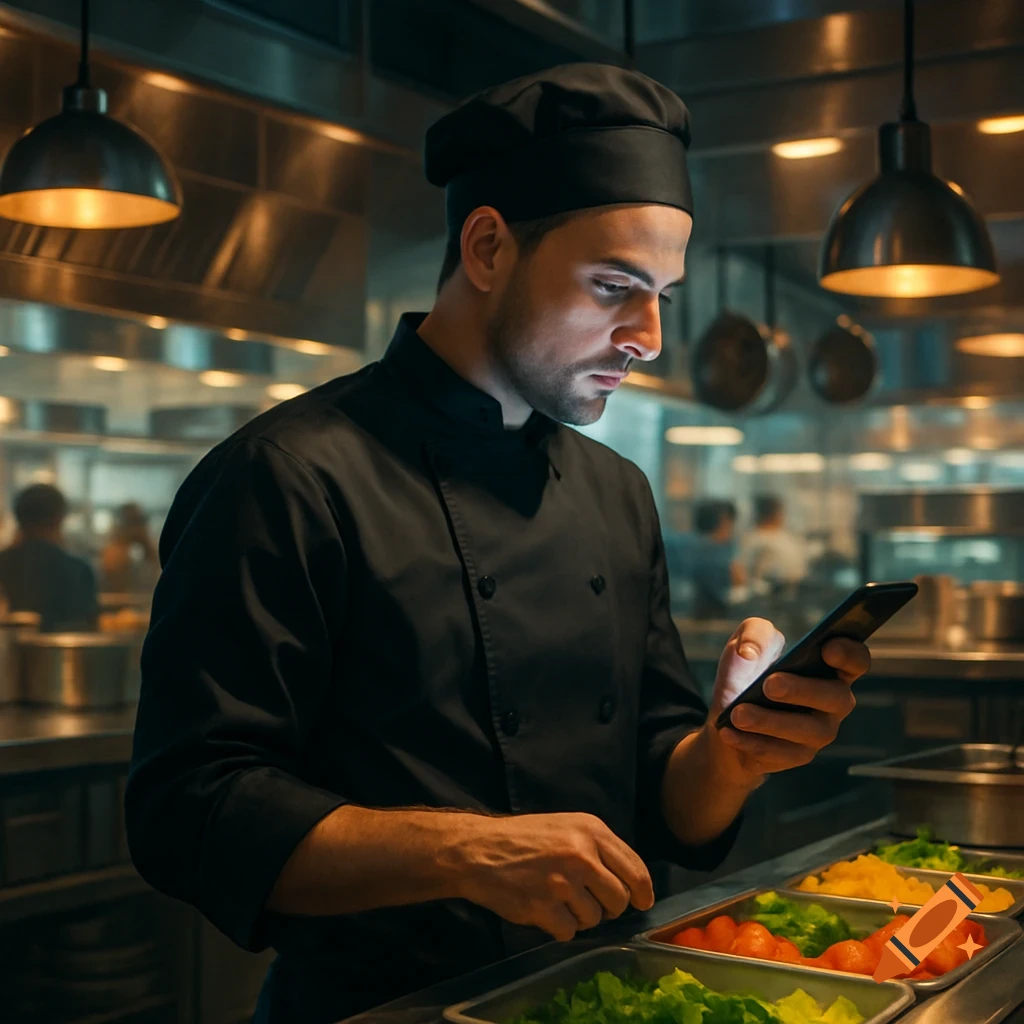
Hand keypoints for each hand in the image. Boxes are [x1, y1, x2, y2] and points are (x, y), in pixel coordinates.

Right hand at [453, 812, 653, 942]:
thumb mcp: (567, 827)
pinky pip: (570, 932)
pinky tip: (544, 910)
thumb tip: (631, 883)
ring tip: (558, 900)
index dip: (642, 892)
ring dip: (580, 917)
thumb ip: (598, 849)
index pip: (635, 869)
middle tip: (589, 901)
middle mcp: (582, 854)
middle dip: (608, 907)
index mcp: (591, 830)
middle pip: (619, 899)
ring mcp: (562, 882)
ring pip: (595, 918)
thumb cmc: (524, 838)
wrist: (478, 849)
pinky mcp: (543, 907)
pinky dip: (559, 927)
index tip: (641, 903)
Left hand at [707, 617, 869, 784]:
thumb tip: (748, 653)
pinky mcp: (799, 755)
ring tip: (738, 714)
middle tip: (768, 686)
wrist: (727, 719)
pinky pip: (781, 753)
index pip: (856, 660)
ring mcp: (819, 731)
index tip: (826, 648)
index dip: (849, 653)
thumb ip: (752, 635)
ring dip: (770, 721)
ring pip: (807, 730)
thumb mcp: (746, 644)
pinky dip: (752, 741)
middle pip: (836, 696)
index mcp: (829, 667)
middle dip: (802, 690)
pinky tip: (729, 732)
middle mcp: (833, 700)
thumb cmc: (747, 674)